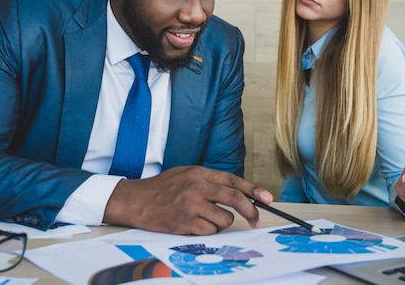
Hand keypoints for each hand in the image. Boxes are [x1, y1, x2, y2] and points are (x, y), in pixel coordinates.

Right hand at [102, 166, 272, 234]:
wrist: (137, 200)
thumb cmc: (162, 188)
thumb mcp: (187, 174)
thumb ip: (209, 181)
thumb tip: (237, 192)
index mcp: (200, 173)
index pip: (233, 181)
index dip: (254, 190)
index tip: (268, 199)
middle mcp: (197, 187)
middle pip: (235, 200)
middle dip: (250, 212)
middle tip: (256, 220)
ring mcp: (191, 205)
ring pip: (224, 220)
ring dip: (221, 223)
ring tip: (205, 218)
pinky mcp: (185, 223)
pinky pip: (209, 232)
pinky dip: (206, 231)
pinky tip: (193, 224)